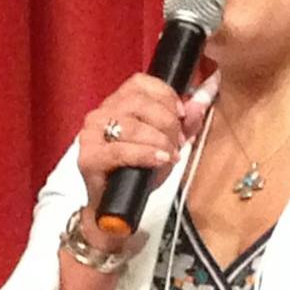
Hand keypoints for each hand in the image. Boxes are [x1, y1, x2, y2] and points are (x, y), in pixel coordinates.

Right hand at [76, 74, 191, 212]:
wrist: (117, 207)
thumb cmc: (138, 172)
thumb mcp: (167, 144)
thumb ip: (185, 124)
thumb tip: (200, 103)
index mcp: (116, 104)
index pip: (140, 83)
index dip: (166, 95)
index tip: (181, 114)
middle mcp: (100, 114)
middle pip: (138, 102)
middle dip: (167, 121)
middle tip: (179, 142)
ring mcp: (91, 135)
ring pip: (131, 125)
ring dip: (158, 139)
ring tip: (169, 154)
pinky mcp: (89, 158)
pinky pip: (121, 150)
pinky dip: (145, 154)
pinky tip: (159, 159)